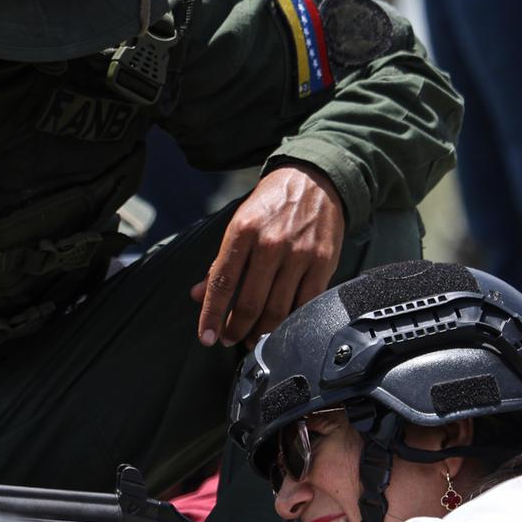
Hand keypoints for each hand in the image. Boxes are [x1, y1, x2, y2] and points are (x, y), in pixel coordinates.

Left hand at [193, 162, 344, 345]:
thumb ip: (220, 261)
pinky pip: (306, 303)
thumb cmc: (272, 204)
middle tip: (228, 340)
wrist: (315, 179)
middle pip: (250, 302)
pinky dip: (292, 322)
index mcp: (243, 232)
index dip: (212, 315)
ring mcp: (299, 254)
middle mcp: (270, 243)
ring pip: (278, 309)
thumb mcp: (239, 223)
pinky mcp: (323, 262)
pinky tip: (282, 329)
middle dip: (236, 329)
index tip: (205, 337)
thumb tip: (198, 295)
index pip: (221, 282)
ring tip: (252, 341)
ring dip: (262, 333)